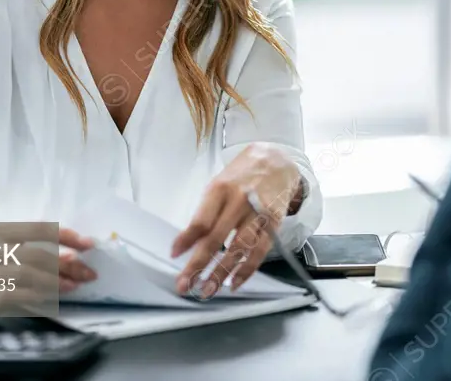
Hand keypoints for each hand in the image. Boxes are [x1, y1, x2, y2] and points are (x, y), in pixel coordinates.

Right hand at [0, 224, 96, 318]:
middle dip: (68, 264)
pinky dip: (39, 296)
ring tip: (76, 285)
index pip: (39, 229)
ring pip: (29, 275)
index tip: (88, 244)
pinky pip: (16, 295)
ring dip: (57, 281)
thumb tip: (70, 253)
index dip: (66, 235)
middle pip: (38, 254)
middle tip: (88, 272)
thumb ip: (29, 246)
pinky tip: (55, 298)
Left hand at [170, 144, 301, 296]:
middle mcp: (238, 201)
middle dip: (198, 264)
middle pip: (216, 238)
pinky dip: (247, 269)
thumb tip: (189, 242)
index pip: (200, 220)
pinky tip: (235, 282)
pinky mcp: (274, 223)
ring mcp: (258, 212)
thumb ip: (207, 211)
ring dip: (221, 272)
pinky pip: (260, 250)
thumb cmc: (242, 175)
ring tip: (208, 289)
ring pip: (238, 248)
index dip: (186, 239)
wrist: (277, 160)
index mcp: (220, 189)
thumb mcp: (219, 184)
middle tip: (186, 284)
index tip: (174, 255)